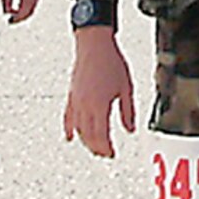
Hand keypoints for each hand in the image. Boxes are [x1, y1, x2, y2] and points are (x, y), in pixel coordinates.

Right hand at [65, 29, 135, 156]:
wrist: (93, 44)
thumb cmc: (111, 62)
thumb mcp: (126, 88)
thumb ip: (128, 111)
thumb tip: (130, 130)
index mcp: (100, 105)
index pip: (101, 135)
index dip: (106, 148)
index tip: (112, 154)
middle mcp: (85, 106)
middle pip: (88, 135)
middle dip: (97, 148)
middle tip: (105, 155)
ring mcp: (76, 101)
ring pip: (78, 129)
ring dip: (86, 141)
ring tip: (94, 148)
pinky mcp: (71, 95)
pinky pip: (68, 117)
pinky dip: (69, 129)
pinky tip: (70, 137)